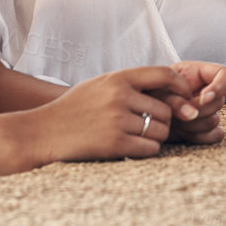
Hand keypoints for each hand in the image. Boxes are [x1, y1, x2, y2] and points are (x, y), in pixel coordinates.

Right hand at [30, 65, 198, 160]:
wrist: (42, 132)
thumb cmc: (72, 109)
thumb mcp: (98, 85)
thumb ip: (128, 83)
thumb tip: (168, 85)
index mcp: (117, 78)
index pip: (164, 74)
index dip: (180, 87)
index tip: (184, 97)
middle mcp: (119, 96)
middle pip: (166, 109)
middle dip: (163, 121)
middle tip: (150, 127)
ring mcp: (117, 120)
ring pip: (160, 131)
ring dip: (155, 137)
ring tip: (139, 138)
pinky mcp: (114, 144)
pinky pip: (149, 149)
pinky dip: (146, 151)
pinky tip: (133, 149)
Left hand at [149, 60, 225, 144]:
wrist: (140, 111)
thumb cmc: (147, 93)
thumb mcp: (157, 89)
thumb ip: (174, 98)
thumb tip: (192, 114)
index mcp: (201, 74)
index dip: (221, 86)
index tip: (204, 97)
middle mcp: (208, 92)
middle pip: (220, 101)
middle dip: (198, 109)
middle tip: (178, 112)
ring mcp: (207, 112)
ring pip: (215, 120)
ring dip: (193, 124)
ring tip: (174, 121)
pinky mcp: (204, 129)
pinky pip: (214, 135)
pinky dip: (199, 136)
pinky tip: (184, 132)